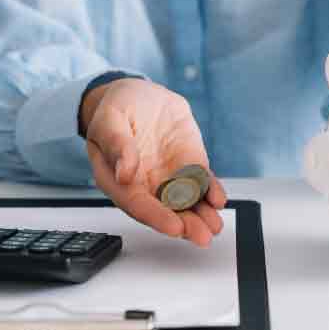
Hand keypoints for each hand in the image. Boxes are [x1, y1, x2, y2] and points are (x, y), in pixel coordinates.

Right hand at [80, 78, 226, 246]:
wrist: (139, 94)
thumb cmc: (117, 108)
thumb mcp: (109, 120)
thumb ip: (116, 145)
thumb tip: (125, 173)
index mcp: (118, 179)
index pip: (136, 204)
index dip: (155, 217)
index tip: (173, 226)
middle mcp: (144, 184)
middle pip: (164, 211)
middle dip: (184, 225)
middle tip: (200, 235)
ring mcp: (168, 176)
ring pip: (186, 203)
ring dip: (201, 216)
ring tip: (214, 226)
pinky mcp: (188, 164)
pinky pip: (201, 183)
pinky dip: (211, 192)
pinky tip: (218, 199)